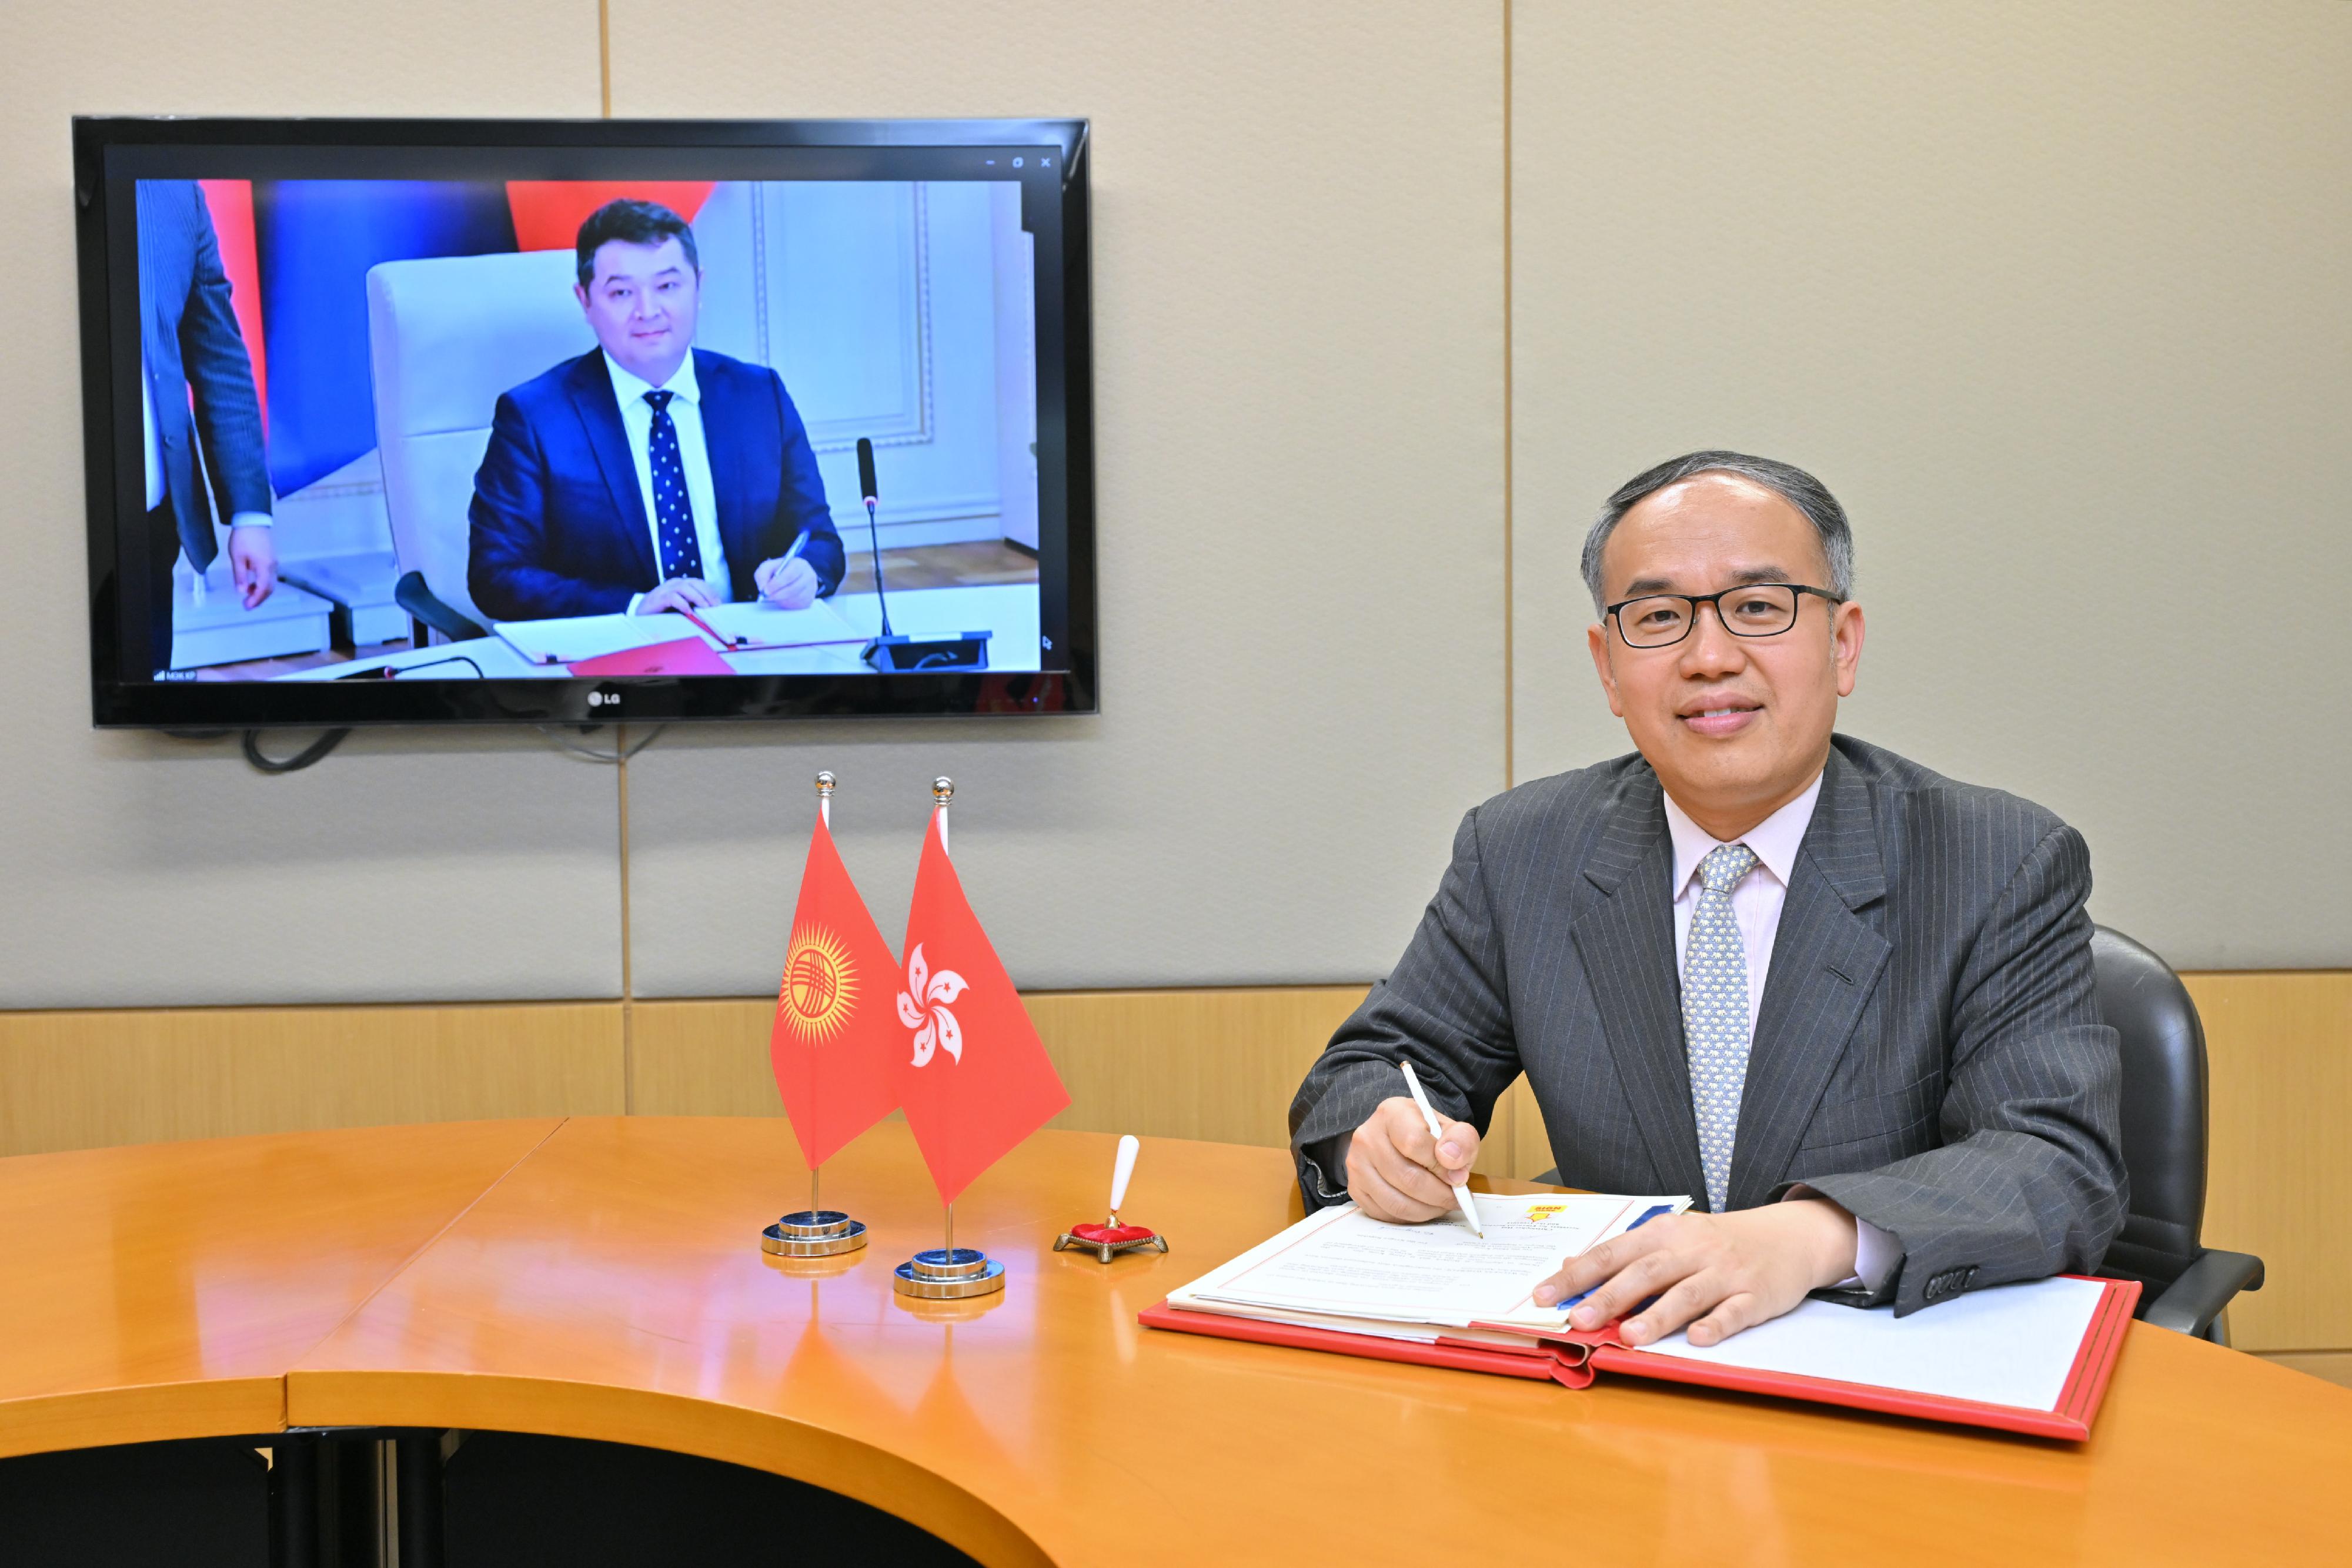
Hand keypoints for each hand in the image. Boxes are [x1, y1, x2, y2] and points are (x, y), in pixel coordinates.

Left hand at [227, 525, 275, 609]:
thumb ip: (241, 575)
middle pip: (270, 588)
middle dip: (259, 598)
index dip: (255, 600)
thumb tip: (242, 591)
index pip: (262, 589)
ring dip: (261, 591)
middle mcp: (273, 566)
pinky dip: (262, 583)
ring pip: (271, 583)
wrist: (252, 520)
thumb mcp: (237, 558)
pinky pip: (270, 576)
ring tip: (248, 595)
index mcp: (264, 567)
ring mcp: (274, 562)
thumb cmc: (243, 538)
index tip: (246, 606)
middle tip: (248, 605)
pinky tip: (253, 583)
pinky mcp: (271, 558)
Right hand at [636, 577, 720, 614]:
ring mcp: (665, 589)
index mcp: (681, 584)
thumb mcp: (680, 607)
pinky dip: (682, 604)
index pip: (699, 583)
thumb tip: (711, 611)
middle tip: (715, 605)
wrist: (640, 614)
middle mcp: (674, 584)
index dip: (710, 592)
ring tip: (705, 607)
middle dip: (707, 593)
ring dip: (697, 597)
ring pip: (684, 587)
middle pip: (695, 583)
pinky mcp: (657, 598)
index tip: (719, 603)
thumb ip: (693, 605)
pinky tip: (688, 611)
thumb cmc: (663, 611)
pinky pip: (672, 597)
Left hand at [754, 555, 818, 609]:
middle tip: (766, 597)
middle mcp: (809, 576)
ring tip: (774, 597)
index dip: (777, 584)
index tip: (766, 590)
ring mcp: (811, 589)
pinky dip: (787, 605)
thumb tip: (762, 587)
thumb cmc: (781, 571)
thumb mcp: (769, 567)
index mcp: (800, 564)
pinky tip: (782, 600)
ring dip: (781, 600)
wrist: (793, 576)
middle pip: (793, 589)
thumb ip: (762, 574)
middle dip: (777, 594)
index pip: (789, 575)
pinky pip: (797, 606)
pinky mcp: (810, 600)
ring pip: (795, 599)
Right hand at [1346, 1095, 1479, 1222]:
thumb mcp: (1450, 1128)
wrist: (1398, 1138)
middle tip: (1456, 1199)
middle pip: (1407, 1178)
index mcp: (1392, 1113)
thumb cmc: (1426, 1134)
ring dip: (1427, 1210)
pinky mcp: (1355, 1188)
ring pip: (1396, 1202)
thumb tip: (1453, 1166)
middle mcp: (1367, 1137)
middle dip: (1439, 1195)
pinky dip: (1410, 1217)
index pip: (1414, 1142)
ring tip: (1442, 1204)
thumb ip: (1460, 1140)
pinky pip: (1385, 1214)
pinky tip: (1423, 1206)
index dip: (1441, 1166)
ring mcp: (1357, 1164)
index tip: (1458, 1177)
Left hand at [1531, 1199, 1859, 1346]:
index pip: (1612, 1252)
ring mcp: (1726, 1272)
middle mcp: (1693, 1249)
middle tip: (1579, 1319)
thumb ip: (1623, 1255)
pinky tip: (1698, 1338)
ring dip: (1657, 1316)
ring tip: (1629, 1337)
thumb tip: (1570, 1267)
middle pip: (1646, 1272)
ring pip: (1688, 1293)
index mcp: (1665, 1233)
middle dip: (1609, 1296)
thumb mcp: (1670, 1238)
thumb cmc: (1717, 1243)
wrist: (1788, 1236)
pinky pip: (1735, 1311)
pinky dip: (1716, 1324)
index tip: (1543, 1296)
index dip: (1577, 1275)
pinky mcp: (1756, 1295)